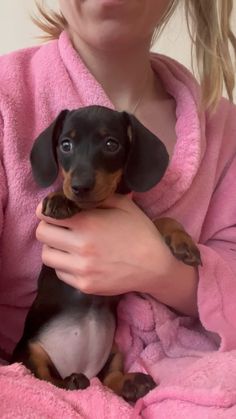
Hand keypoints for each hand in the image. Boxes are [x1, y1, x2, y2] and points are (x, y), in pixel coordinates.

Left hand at [35, 194, 173, 295]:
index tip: (52, 210)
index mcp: (87, 223)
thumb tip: (76, 194)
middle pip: (41, 234)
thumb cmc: (140, 232)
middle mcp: (80, 247)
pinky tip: (78, 260)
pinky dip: (64, 265)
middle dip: (47, 227)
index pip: (46, 214)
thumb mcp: (124, 205)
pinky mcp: (84, 286)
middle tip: (59, 227)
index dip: (46, 209)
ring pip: (47, 256)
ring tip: (67, 244)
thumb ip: (98, 197)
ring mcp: (81, 269)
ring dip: (53, 247)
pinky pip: (60, 273)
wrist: (156, 267)